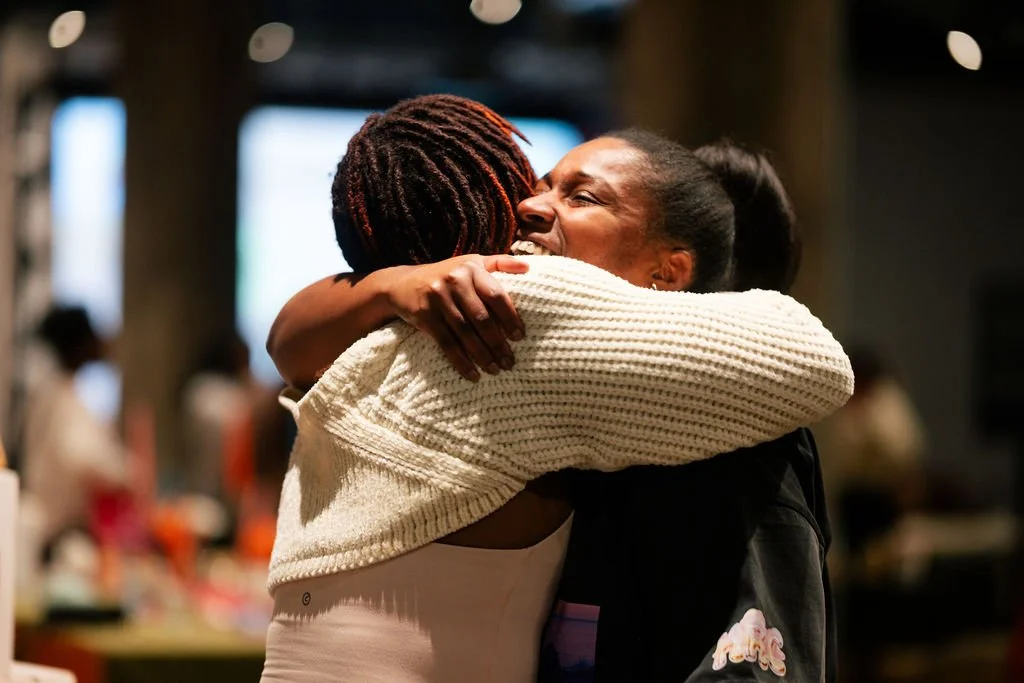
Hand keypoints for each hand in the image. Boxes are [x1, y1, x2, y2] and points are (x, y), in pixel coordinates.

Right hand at [386, 254, 527, 380]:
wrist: (402, 283)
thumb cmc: (446, 275)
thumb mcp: (471, 262)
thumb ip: (499, 263)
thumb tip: (528, 268)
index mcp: (471, 268)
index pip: (496, 295)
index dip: (510, 318)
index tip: (519, 337)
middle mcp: (455, 281)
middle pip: (482, 318)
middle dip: (498, 343)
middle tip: (509, 362)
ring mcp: (438, 298)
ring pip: (465, 333)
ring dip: (482, 355)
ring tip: (495, 370)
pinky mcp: (425, 315)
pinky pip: (446, 343)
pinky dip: (461, 362)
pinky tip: (473, 375)